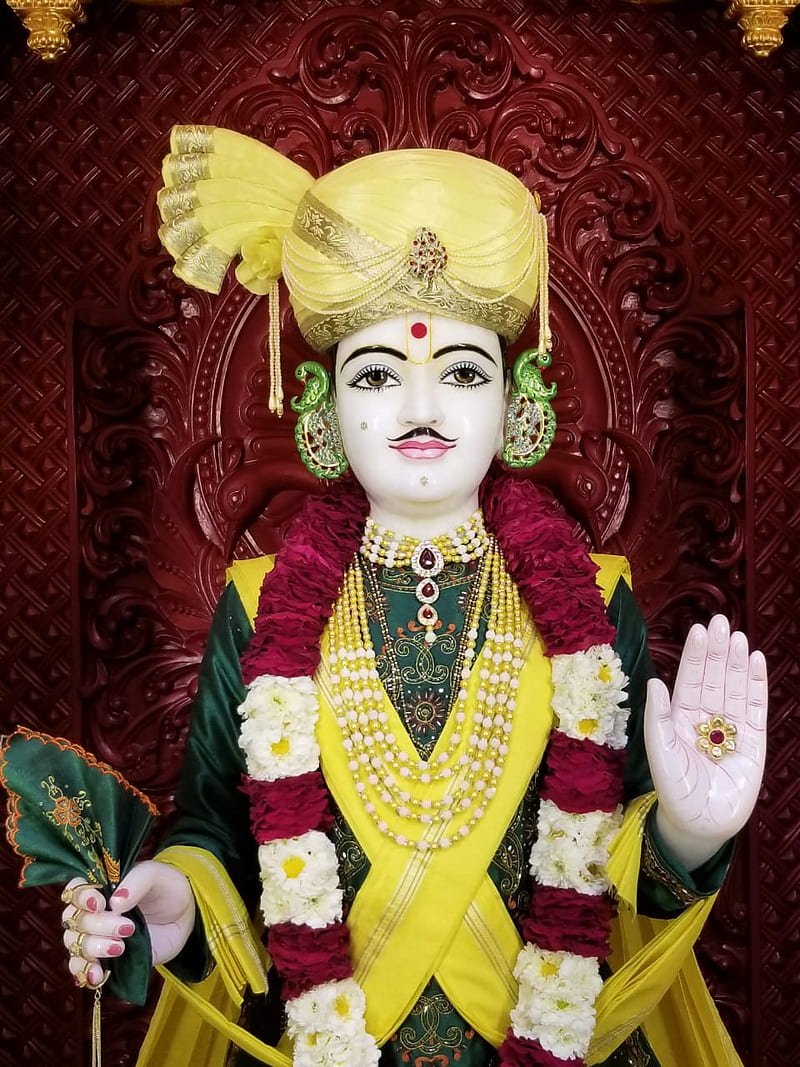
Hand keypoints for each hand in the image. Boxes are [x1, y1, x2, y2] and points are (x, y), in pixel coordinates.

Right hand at [61, 860, 195, 986]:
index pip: (75, 891)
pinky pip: (82, 968)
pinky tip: (98, 974)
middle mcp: (92, 912)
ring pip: (75, 944)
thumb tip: (115, 903)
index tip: (100, 904)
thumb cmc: (167, 888)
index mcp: (101, 886)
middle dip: (98, 925)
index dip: (81, 898)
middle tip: (128, 928)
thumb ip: (136, 882)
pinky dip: (85, 972)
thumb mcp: (156, 876)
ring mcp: (97, 936)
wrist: (184, 916)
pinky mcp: (105, 958)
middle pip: (75, 920)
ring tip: (120, 947)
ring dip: (93, 948)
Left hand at [644, 614, 766, 870]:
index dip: (695, 655)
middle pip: (714, 677)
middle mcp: (707, 717)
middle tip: (721, 621)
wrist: (700, 824)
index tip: (700, 630)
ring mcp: (731, 728)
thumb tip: (655, 682)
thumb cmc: (674, 790)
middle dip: (717, 650)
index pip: (690, 679)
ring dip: (737, 662)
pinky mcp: (753, 742)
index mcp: (681, 716)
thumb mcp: (660, 753)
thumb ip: (657, 718)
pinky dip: (757, 685)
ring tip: (739, 637)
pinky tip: (756, 662)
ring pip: (735, 688)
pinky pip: (756, 708)